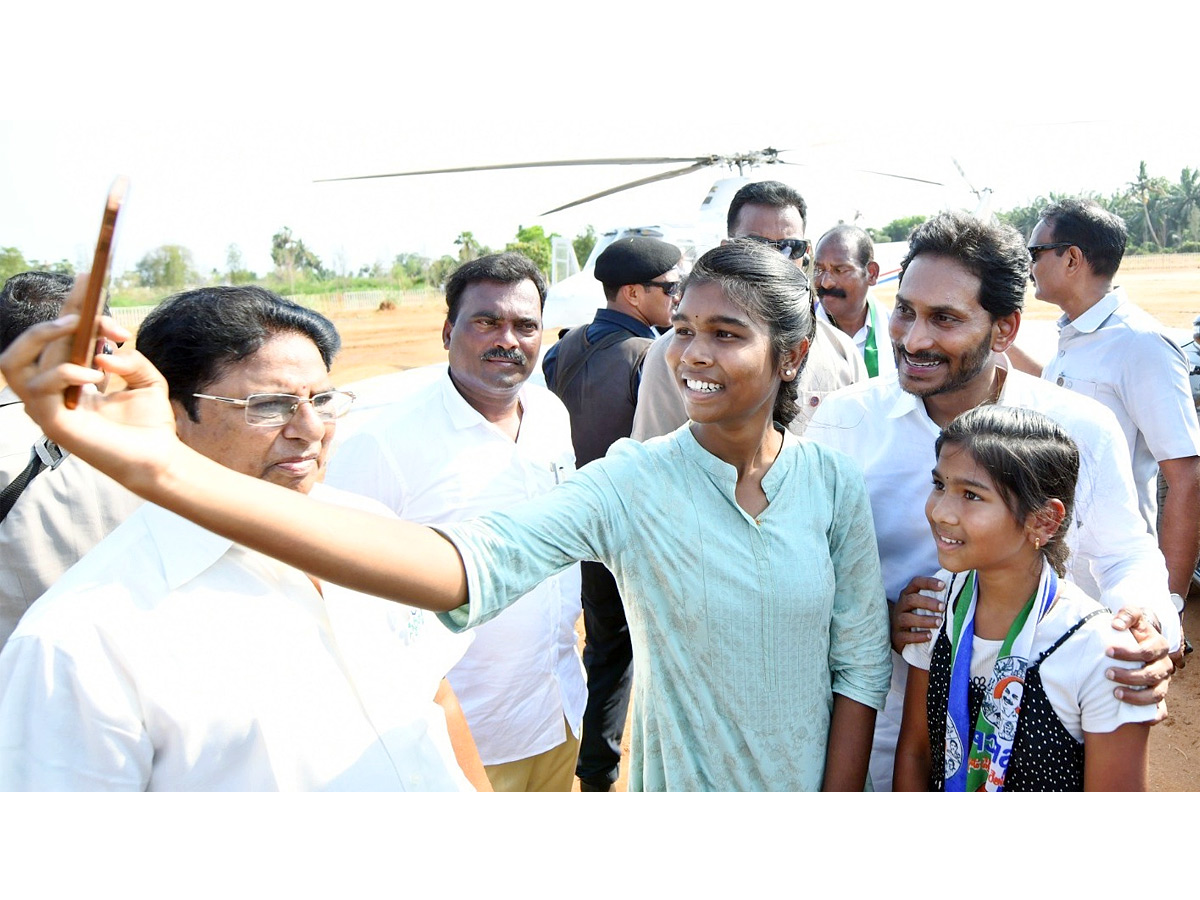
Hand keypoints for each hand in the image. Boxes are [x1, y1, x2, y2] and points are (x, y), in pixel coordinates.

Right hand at [0, 278, 180, 491]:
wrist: (159, 459)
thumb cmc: (150, 425)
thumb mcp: (146, 379)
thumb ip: (129, 358)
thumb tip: (106, 350)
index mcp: (68, 379)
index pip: (57, 336)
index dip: (69, 306)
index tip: (89, 279)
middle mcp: (50, 391)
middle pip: (32, 342)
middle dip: (59, 316)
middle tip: (87, 307)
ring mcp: (46, 407)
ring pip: (13, 363)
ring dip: (42, 336)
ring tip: (77, 327)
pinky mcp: (52, 423)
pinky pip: (38, 389)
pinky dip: (64, 372)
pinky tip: (94, 373)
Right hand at [891, 575, 945, 652]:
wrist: (901, 638)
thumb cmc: (918, 618)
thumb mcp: (923, 607)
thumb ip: (935, 600)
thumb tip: (958, 596)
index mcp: (908, 595)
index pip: (916, 583)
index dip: (928, 582)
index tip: (943, 586)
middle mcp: (901, 606)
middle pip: (911, 600)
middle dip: (928, 602)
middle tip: (943, 607)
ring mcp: (897, 621)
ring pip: (906, 618)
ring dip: (924, 620)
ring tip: (939, 623)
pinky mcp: (897, 636)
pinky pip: (905, 636)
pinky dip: (918, 636)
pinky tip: (930, 636)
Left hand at [1108, 605, 1173, 712]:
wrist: (1138, 640)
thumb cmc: (1132, 629)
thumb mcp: (1131, 616)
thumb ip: (1127, 614)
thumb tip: (1116, 625)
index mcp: (1160, 646)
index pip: (1148, 651)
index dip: (1129, 653)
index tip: (1107, 651)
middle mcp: (1164, 666)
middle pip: (1151, 675)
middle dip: (1129, 676)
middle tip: (1107, 673)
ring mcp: (1162, 683)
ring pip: (1156, 695)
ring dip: (1136, 697)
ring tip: (1114, 693)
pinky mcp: (1158, 697)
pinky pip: (1160, 711)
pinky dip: (1152, 716)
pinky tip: (1138, 718)